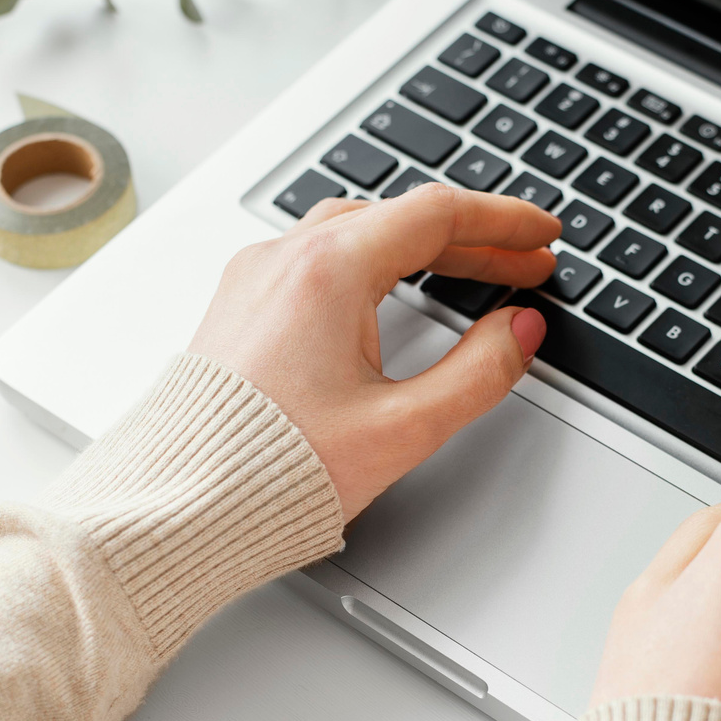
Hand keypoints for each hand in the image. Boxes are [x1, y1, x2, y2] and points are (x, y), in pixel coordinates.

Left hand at [189, 185, 558, 520]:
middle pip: (399, 218)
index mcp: (326, 270)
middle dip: (471, 239)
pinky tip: (392, 289)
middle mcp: (284, 259)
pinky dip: (372, 261)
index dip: (504, 221)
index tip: (542, 235)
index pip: (438, 214)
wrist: (179, 505)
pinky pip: (316, 258)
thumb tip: (520, 333)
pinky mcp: (239, 307)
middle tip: (524, 265)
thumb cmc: (267, 471)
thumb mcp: (402, 428)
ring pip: (355, 233)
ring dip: (420, 247)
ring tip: (468, 274)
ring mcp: (255, 279)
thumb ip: (478, 374)